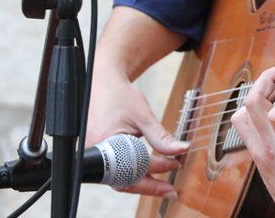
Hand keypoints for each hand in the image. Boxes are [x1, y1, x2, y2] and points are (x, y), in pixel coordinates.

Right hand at [86, 69, 188, 197]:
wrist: (103, 84)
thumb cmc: (121, 96)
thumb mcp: (143, 116)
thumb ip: (161, 137)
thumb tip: (181, 150)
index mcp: (104, 141)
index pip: (136, 163)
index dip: (159, 166)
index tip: (177, 164)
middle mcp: (93, 151)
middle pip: (123, 180)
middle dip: (149, 186)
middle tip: (170, 190)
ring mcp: (92, 154)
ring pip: (119, 179)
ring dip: (142, 182)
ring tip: (163, 186)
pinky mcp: (96, 154)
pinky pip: (115, 171)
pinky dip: (132, 174)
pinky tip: (149, 174)